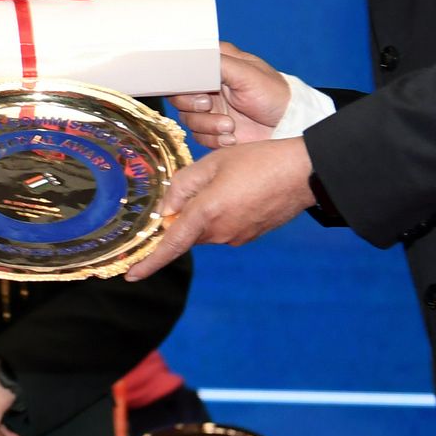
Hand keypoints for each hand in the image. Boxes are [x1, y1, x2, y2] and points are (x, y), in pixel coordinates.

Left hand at [125, 137, 314, 280]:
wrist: (303, 172)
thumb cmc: (258, 161)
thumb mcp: (214, 162)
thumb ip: (184, 184)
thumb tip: (167, 208)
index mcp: (207, 214)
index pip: (171, 244)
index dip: (150, 261)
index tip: (131, 275)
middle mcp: (221, 233)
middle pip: (188, 231)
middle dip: (184, 214)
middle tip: (200, 183)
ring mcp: (237, 237)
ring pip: (207, 228)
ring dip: (206, 210)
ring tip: (229, 179)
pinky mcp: (251, 235)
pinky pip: (225, 227)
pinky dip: (223, 212)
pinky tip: (240, 189)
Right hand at [170, 42, 291, 147]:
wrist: (288, 128)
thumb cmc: (274, 95)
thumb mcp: (247, 74)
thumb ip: (217, 64)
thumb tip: (191, 58)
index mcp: (216, 64)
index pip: (184, 67)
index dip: (185, 81)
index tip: (197, 89)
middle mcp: (210, 85)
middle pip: (179, 95)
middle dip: (194, 105)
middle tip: (210, 105)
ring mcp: (211, 109)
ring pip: (187, 118)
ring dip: (208, 126)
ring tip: (230, 126)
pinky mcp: (214, 130)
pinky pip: (198, 137)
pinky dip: (214, 139)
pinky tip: (233, 137)